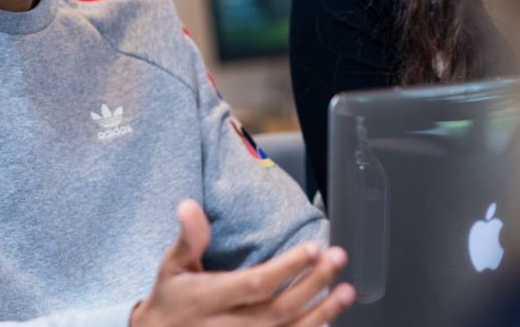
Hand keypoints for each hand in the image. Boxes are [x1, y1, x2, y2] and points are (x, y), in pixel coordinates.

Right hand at [130, 200, 356, 326]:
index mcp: (209, 299)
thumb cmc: (171, 299)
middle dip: (313, 284)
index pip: (255, 284)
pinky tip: (329, 317)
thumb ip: (188, 239)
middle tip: (337, 258)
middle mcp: (228, 326)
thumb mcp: (172, 267)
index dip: (286, 269)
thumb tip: (190, 205)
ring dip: (322, 312)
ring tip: (347, 291)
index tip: (313, 248)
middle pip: (279, 309)